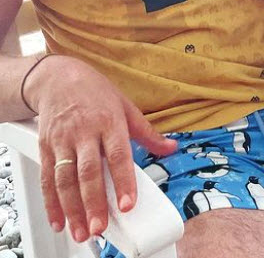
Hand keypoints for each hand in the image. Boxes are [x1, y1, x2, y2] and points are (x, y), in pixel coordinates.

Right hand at [25, 56, 176, 241]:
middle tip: (99, 227)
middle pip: (88, 171)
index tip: (127, 204)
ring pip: (65, 178)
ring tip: (81, 230)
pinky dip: (51, 202)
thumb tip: (171, 148)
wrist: (59, 77)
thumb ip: (147, 132)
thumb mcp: (126, 106)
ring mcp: (63, 140)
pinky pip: (47, 177)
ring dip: (72, 208)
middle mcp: (85, 132)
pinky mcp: (46, 147)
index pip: (118, 154)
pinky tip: (59, 220)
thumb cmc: (95, 92)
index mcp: (109, 121)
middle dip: (94, 202)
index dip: (122, 181)